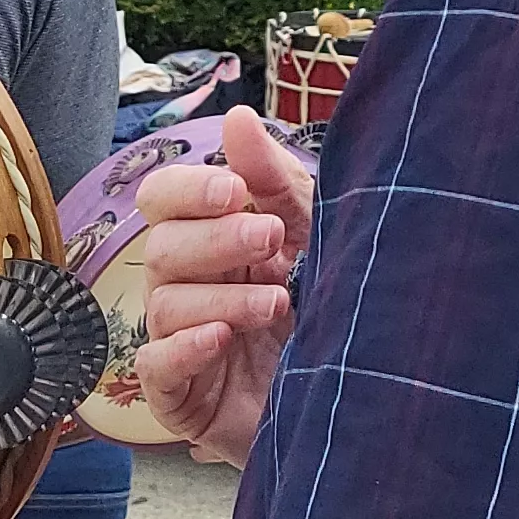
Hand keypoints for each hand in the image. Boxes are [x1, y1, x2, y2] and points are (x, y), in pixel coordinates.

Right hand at [132, 106, 314, 468]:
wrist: (363, 401)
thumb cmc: (329, 313)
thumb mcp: (313, 238)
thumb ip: (274, 180)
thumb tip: (237, 117)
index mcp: (211, 242)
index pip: (162, 201)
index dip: (186, 191)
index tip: (235, 192)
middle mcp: (187, 287)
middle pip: (161, 246)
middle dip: (215, 240)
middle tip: (270, 240)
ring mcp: (180, 342)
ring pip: (162, 303)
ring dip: (219, 296)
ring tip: (276, 303)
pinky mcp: (180, 397)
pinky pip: (155, 365)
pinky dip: (183, 347)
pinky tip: (221, 338)